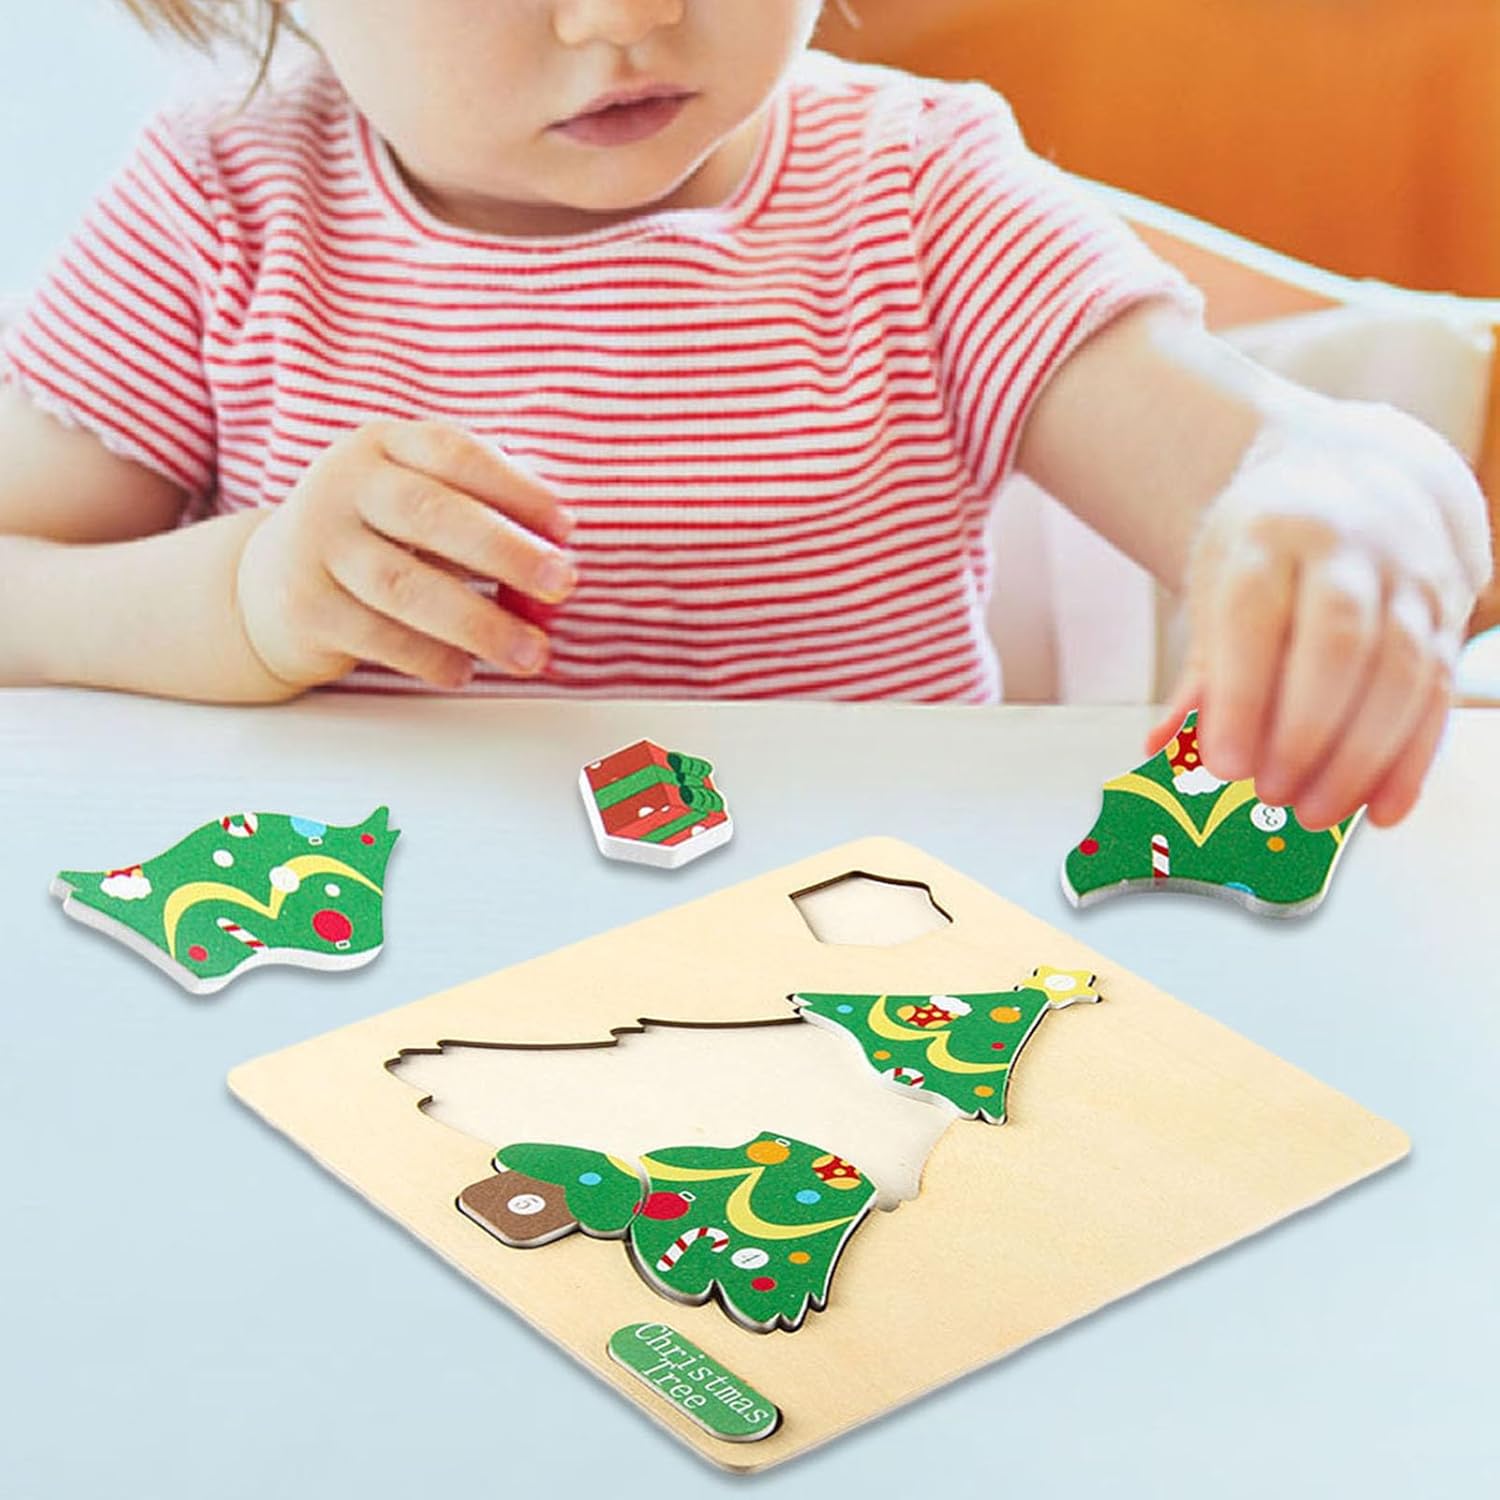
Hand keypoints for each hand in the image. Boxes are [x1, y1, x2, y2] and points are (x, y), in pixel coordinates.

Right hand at [236, 419, 575, 689]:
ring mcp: (318, 545)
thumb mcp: (418, 500)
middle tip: (562, 584)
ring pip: (405, 585)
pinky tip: (466, 671)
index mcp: (383, 446)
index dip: (515, 488)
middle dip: (505, 551)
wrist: (270, 583)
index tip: (567, 527)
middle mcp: (343, 486)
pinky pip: (378, 636)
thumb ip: (482, 511)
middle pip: (431, 514)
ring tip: (531, 653)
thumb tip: (557, 543)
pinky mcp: (306, 605)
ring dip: (478, 623)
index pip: (454, 454)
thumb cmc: (377, 536)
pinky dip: (430, 657)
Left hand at [1148, 396, 1492, 828]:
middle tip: (1270, 795)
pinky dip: (1412, 760)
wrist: (1365, 475)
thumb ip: (1201, 669)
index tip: (1223, 764)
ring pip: (1402, 673)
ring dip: (1360, 758)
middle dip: (1306, 732)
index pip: (1257, 616)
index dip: (1243, 696)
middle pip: (1341, 644)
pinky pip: (1439, 694)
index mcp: (1273, 534)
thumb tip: (1163, 746)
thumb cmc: (1273, 542)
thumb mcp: (1219, 581)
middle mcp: (1352, 550)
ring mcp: (1411, 580)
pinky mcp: (1450, 617)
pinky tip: (1381, 808)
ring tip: (1316, 812)